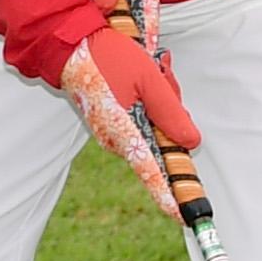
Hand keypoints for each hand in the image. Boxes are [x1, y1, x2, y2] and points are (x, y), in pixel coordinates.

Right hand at [63, 25, 199, 218]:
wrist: (70, 44)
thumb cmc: (109, 58)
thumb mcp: (149, 80)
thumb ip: (170, 113)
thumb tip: (191, 142)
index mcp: (123, 133)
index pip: (151, 172)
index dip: (168, 195)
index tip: (182, 215)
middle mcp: (115, 139)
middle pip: (159, 143)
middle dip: (172, 118)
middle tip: (168, 80)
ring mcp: (110, 131)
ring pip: (150, 129)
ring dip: (160, 104)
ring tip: (155, 70)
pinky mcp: (108, 120)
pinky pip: (137, 120)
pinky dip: (147, 101)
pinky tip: (143, 76)